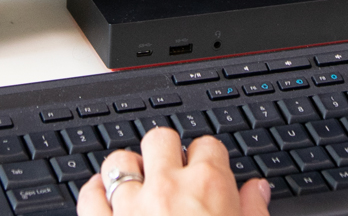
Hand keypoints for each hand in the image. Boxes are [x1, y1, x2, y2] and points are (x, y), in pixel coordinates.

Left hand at [76, 126, 271, 215]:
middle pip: (159, 138)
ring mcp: (130, 207)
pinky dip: (94, 192)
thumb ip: (253, 210)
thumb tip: (257, 189)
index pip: (207, 146)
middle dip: (164, 152)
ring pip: (119, 161)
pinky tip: (104, 197)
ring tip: (137, 184)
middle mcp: (167, 187)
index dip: (207, 158)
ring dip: (127, 170)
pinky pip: (89, 195)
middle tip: (170, 173)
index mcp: (208, 187)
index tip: (206, 170)